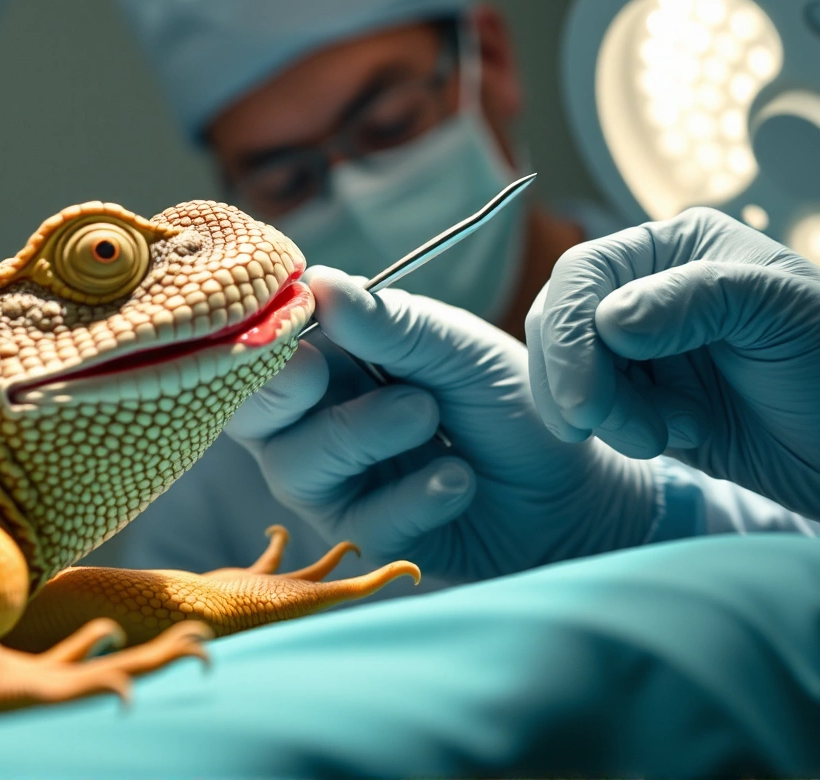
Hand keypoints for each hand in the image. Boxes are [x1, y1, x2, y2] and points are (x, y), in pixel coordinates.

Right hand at [225, 266, 661, 583]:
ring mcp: (336, 484)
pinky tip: (459, 478)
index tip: (292, 323)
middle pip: (249, 410)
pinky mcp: (367, 538)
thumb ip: (391, 324)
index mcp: (330, 360)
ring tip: (429, 414)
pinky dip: (414, 494)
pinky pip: (360, 519)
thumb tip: (319, 282)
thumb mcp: (458, 349)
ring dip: (361, 433)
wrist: (570, 488)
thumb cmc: (509, 404)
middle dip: (279, 389)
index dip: (261, 335)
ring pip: (296, 464)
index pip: (263, 345)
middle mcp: (315, 422)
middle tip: (322, 373)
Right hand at [524, 208, 819, 555]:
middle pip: (563, 322)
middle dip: (576, 378)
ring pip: (570, 373)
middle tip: (612, 429)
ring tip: (661, 438)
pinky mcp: (650, 407)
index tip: (586, 396)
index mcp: (682, 248)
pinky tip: (673, 440)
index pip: (586, 273)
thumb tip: (609, 320)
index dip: (570, 330)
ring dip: (601, 411)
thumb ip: (693, 301)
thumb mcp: (781, 312)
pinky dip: (617, 431)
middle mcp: (656, 293)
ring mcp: (650, 353)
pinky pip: (597, 413)